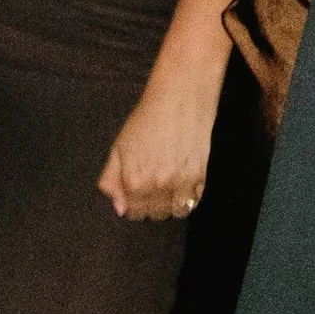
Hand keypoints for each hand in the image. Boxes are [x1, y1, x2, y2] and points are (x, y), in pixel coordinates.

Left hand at [97, 73, 214, 221]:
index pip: (134, 213)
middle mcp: (160, 186)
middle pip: (156, 216)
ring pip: (177, 212)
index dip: (133, 205)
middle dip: (151, 207)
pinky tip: (182, 185)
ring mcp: (183, 182)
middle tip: (151, 190)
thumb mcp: (118, 147)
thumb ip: (112, 180)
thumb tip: (120, 207)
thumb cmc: (146, 119)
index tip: (136, 195)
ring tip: (168, 190)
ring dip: (170, 205)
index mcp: (136, 181)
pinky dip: (188, 198)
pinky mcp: (202, 174)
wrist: (180, 97)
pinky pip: (194, 200)